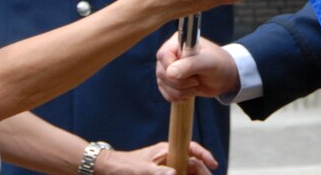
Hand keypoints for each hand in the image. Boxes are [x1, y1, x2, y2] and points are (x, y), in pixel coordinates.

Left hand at [95, 140, 216, 174]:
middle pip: (191, 164)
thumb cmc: (122, 166)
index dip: (204, 155)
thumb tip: (175, 174)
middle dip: (202, 172)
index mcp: (166, 150)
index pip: (190, 148)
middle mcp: (168, 158)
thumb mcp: (140, 170)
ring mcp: (165, 168)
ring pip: (185, 172)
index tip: (213, 164)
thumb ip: (157, 173)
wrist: (107, 169)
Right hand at [156, 35, 240, 101]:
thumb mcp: (208, 62)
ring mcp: (169, 67)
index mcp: (178, 42)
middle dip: (180, 83)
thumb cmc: (219, 64)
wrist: (224, 78)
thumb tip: (170, 73)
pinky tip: (189, 92)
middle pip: (161, 72)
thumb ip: (190, 65)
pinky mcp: (170, 81)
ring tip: (195, 85)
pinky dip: (177, 96)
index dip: (172, 68)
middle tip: (196, 80)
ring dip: (180, 91)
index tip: (190, 74)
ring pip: (162, 84)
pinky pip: (165, 93)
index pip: (163, 55)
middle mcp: (171, 53)